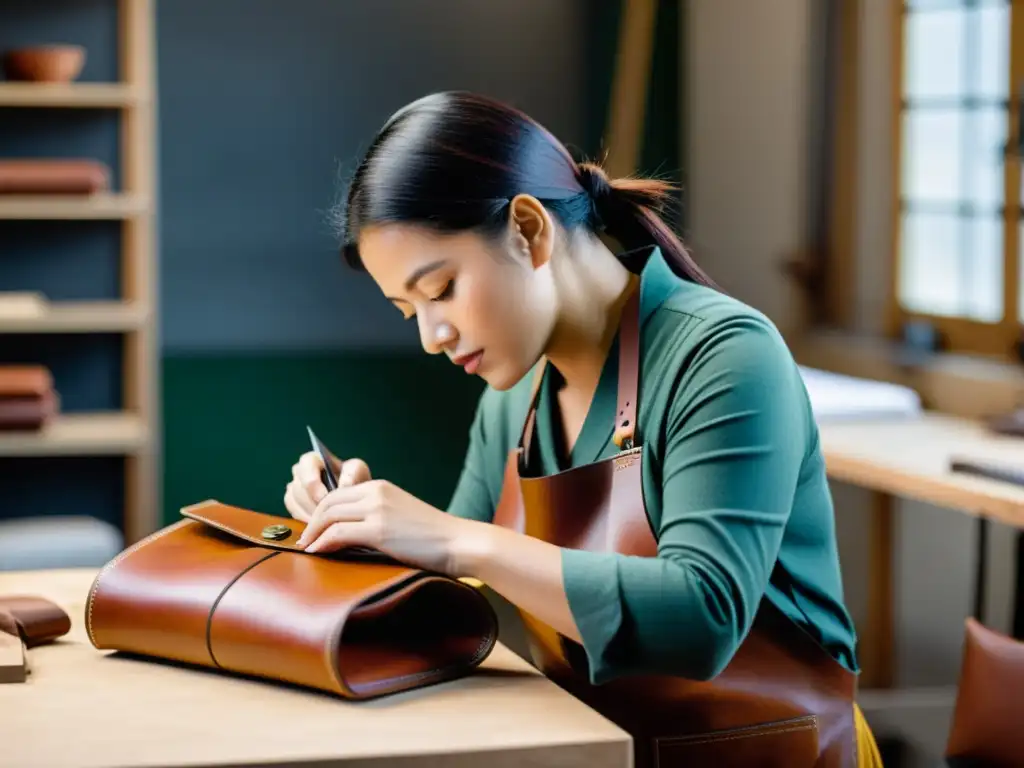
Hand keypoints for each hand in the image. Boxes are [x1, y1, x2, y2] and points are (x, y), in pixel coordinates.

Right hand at [283, 450, 371, 521]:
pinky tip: (319, 528)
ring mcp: (294, 489)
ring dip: (309, 513)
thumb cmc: (354, 480)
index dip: (313, 482)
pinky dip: (305, 520)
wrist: (354, 497)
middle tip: (327, 516)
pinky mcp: (293, 505)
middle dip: (312, 502)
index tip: (325, 497)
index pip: (305, 464)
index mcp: (312, 460)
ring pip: (294, 501)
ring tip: (325, 525)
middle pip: (298, 487)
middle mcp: (299, 473)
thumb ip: (352, 473)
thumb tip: (342, 485)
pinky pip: (293, 512)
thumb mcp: (358, 470)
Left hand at [295, 479, 469, 575]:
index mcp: (381, 487)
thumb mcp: (399, 516)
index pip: (338, 494)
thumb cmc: (433, 536)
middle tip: (304, 540)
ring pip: (329, 515)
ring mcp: (377, 509)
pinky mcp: (379, 529)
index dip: (320, 512)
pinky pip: (339, 533)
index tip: (314, 529)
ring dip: (313, 533)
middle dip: (311, 522)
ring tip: (307, 548)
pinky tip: (317, 553)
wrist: (457, 542)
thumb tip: (348, 533)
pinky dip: (323, 543)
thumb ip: (375, 516)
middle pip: (328, 502)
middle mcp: (376, 492)